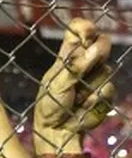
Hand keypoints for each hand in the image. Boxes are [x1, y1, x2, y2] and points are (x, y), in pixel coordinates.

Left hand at [35, 18, 114, 136]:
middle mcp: (84, 62)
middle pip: (102, 43)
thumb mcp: (56, 82)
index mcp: (67, 56)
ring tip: (75, 96)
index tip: (87, 30)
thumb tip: (93, 47)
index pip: (78, 31)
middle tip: (85, 66)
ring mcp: (96, 77)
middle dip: (97, 53)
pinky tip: (84, 105)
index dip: (84, 27)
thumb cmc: (49, 104)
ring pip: (105, 70)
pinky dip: (95, 99)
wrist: (57, 130)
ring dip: (90, 85)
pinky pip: (109, 90)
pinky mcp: (105, 94)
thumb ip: (74, 65)